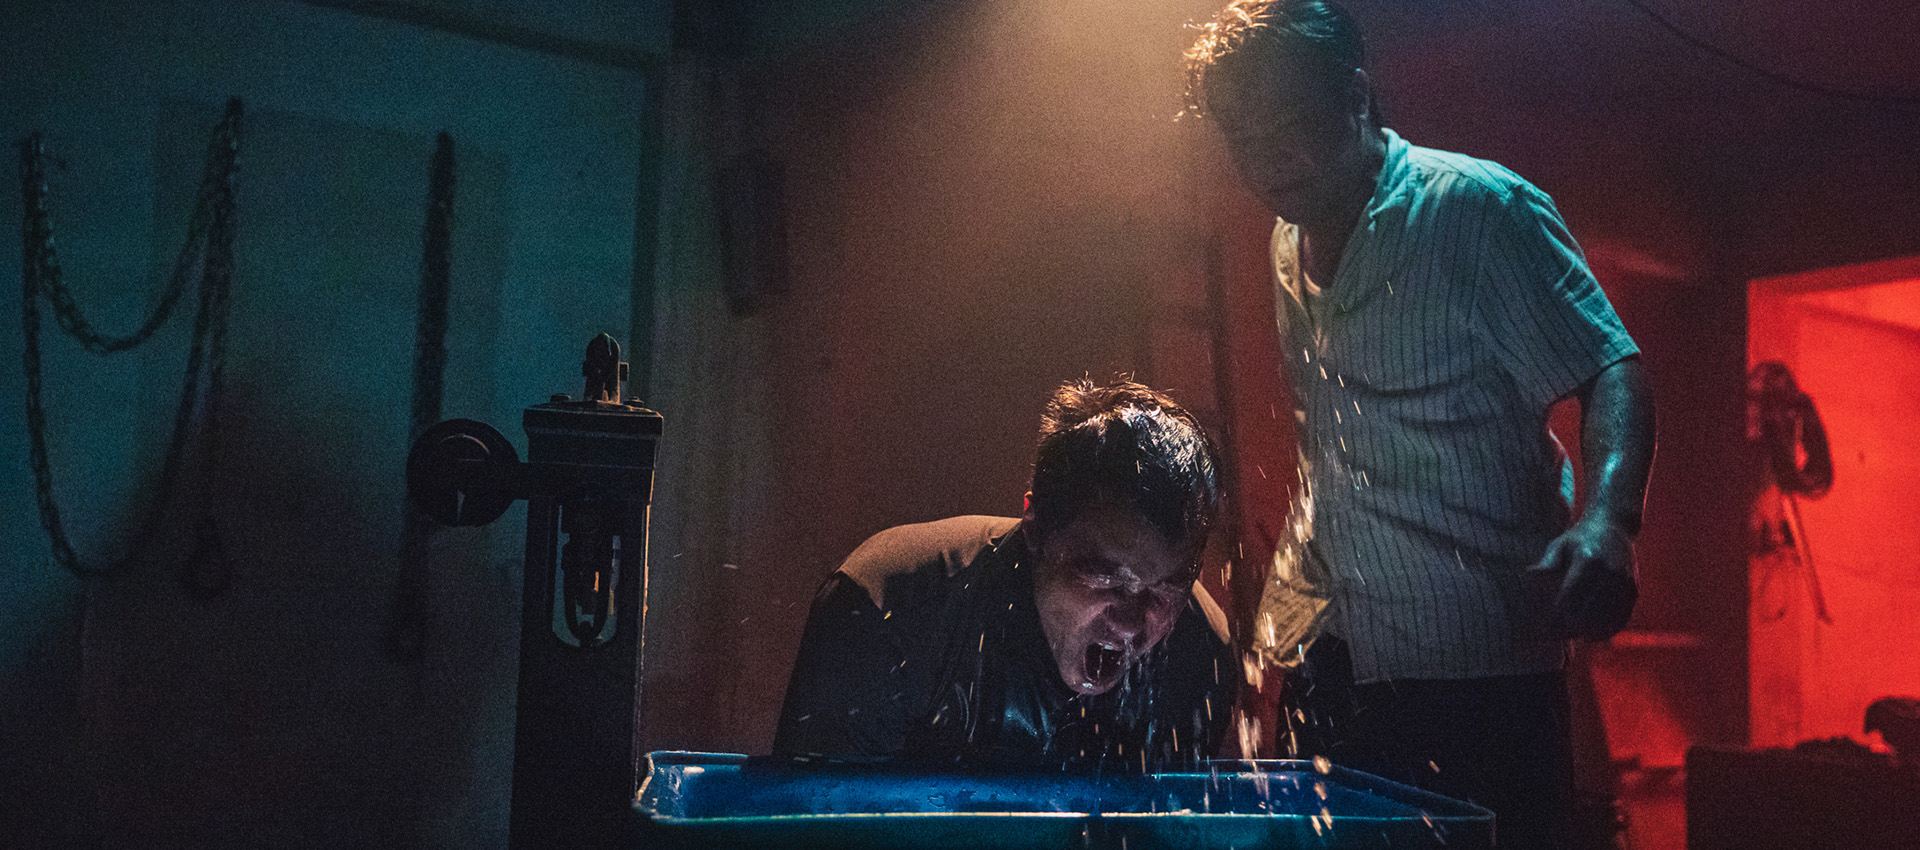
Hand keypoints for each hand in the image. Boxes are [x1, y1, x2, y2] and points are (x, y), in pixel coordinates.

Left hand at [1525, 518, 1636, 640]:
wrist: (1613, 525)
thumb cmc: (1579, 537)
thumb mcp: (1560, 544)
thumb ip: (1548, 562)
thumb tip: (1529, 573)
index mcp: (1588, 560)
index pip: (1570, 597)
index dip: (1557, 616)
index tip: (1546, 627)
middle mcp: (1609, 572)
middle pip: (1589, 611)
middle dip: (1571, 628)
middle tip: (1557, 637)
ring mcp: (1624, 581)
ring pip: (1606, 618)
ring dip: (1589, 632)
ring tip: (1574, 637)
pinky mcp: (1633, 588)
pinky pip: (1622, 616)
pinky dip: (1609, 630)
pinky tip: (1594, 636)